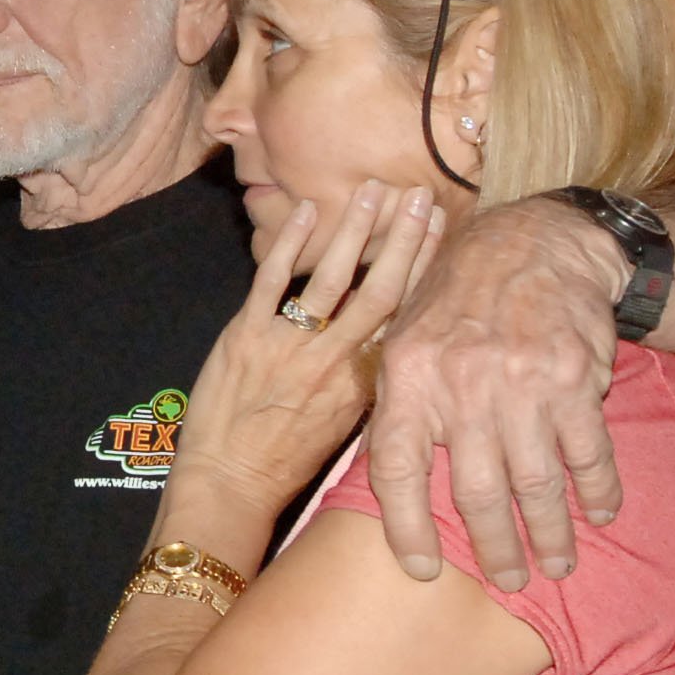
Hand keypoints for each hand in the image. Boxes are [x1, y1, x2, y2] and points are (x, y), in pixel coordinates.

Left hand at [172, 181, 443, 512]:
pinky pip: (271, 280)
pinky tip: (306, 210)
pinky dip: (289, 243)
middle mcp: (334, 360)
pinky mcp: (246, 336)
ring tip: (373, 192)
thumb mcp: (347, 425)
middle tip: (420, 197)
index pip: (403, 315)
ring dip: (354, 231)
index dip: (426, 270)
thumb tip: (392, 337)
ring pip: (331, 277)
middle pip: (380, 289)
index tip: (442, 232)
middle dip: (403, 240)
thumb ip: (370, 379)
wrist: (231, 483)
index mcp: (365, 383)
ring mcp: (289, 346)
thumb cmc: (288, 460)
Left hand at [368, 198, 627, 589]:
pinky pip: (587, 452)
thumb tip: (389, 486)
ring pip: (536, 484)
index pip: (397, 471)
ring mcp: (520, 383)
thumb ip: (398, 408)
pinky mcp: (574, 378)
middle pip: (475, 492)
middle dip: (495, 548)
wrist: (531, 243)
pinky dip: (597, 490)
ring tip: (558, 564)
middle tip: (509, 581)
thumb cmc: (457, 300)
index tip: (423, 571)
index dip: (406, 529)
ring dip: (550, 533)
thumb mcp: (403, 340)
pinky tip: (599, 513)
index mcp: (407, 378)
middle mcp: (461, 385)